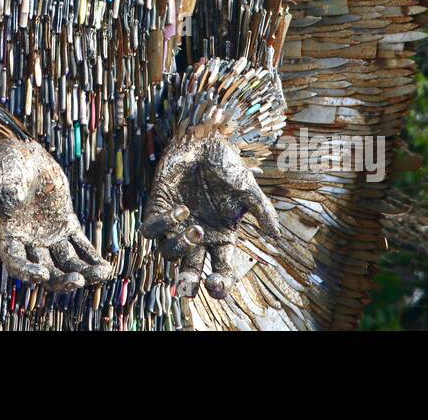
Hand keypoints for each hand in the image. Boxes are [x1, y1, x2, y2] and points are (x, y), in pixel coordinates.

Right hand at [0, 138, 112, 290]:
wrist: (26, 154)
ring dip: (83, 272)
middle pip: (46, 271)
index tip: (42, 275)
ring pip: (67, 262)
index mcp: (10, 235)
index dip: (27, 272)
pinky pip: (80, 245)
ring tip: (101, 274)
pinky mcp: (66, 223)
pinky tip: (105, 267)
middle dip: (61, 280)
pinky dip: (92, 257)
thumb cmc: (6, 166)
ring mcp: (50, 234)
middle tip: (78, 281)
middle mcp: (30, 241)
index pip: (16, 262)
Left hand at [141, 127, 279, 298]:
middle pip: (190, 271)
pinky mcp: (158, 210)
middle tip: (189, 287)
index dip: (219, 284)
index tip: (216, 285)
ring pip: (170, 253)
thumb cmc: (226, 166)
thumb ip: (263, 212)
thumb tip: (276, 235)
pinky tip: (180, 209)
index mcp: (221, 238)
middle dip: (188, 283)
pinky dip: (163, 226)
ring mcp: (176, 225)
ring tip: (195, 227)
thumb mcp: (248, 189)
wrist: (202, 141)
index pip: (221, 270)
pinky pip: (151, 230)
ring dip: (181, 246)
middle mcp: (198, 237)